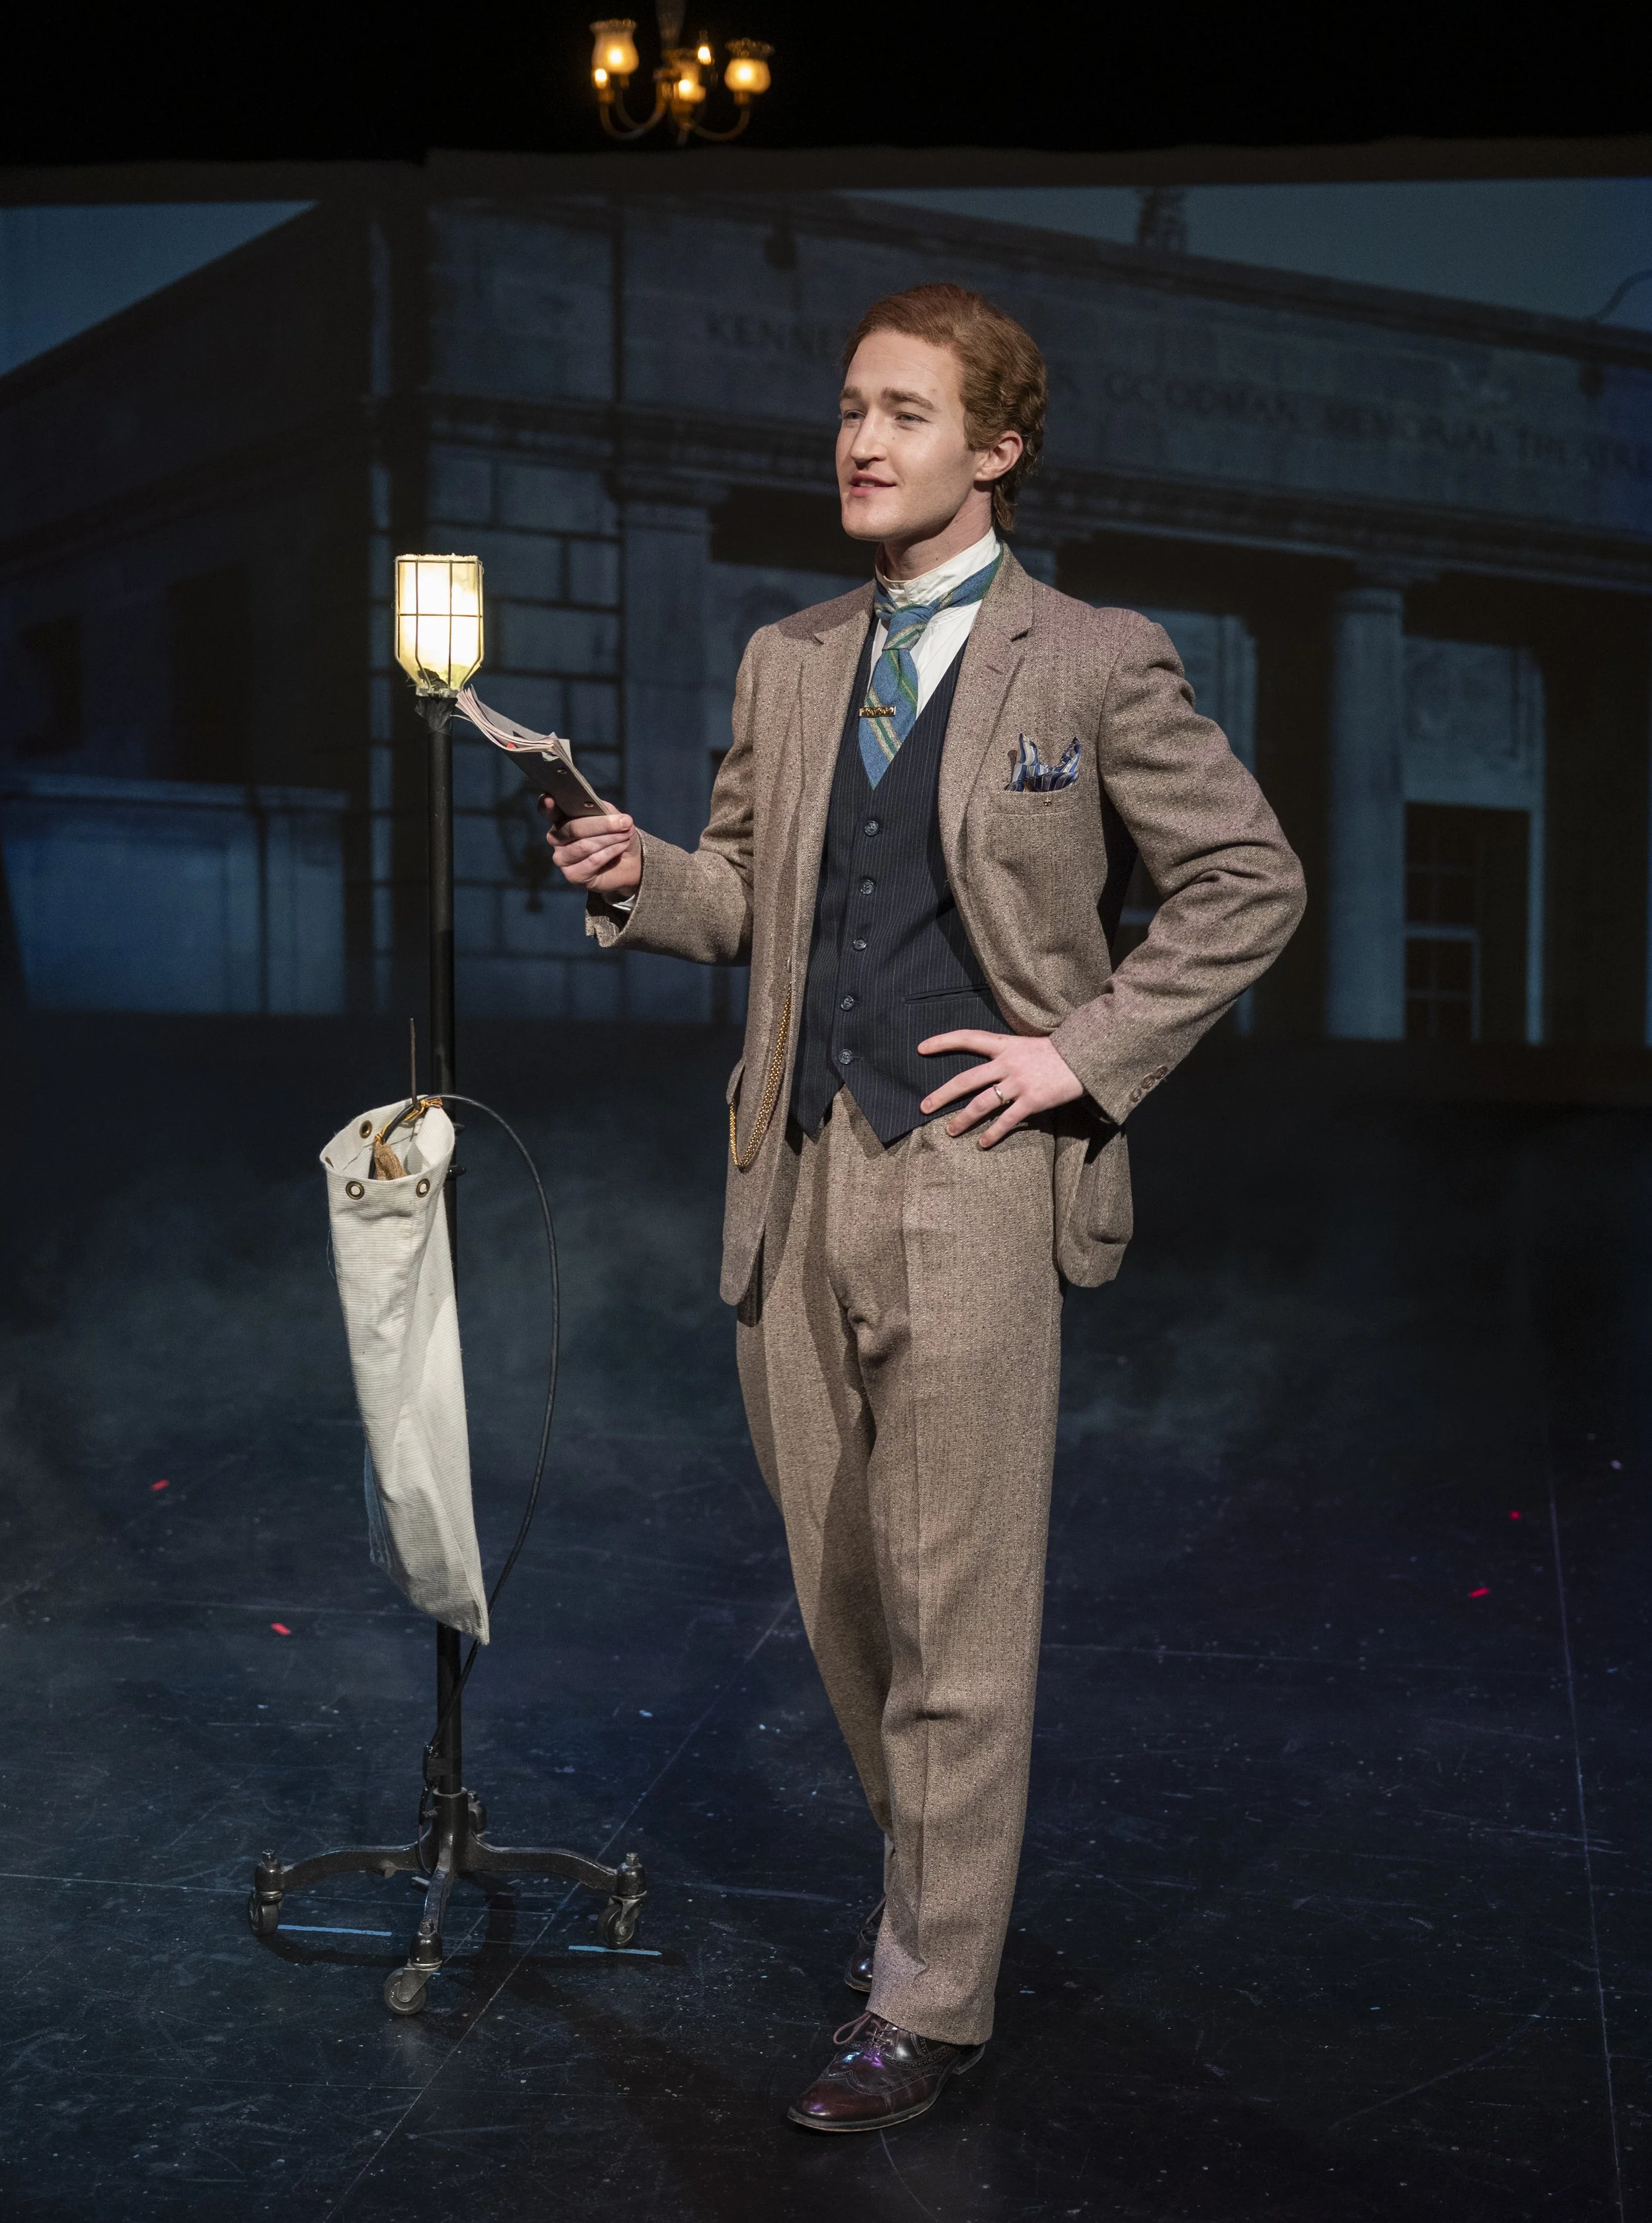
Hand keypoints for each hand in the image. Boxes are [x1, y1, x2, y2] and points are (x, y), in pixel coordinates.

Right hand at [546, 806, 641, 896]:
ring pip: (584, 845)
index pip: (547, 810)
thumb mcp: (613, 816)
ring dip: (610, 839)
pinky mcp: (572, 875)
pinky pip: (592, 861)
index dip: (546, 805)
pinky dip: (610, 852)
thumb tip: (611, 815)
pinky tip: (621, 846)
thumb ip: (605, 811)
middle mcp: (556, 838)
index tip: (550, 800)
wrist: (628, 861)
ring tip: (625, 835)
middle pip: (573, 828)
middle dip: (602, 825)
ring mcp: (561, 858)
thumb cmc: (616, 834)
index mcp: (561, 818)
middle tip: (625, 822)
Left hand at [918, 1029, 1083, 1147]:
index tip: (921, 1048)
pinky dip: (992, 1134)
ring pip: (982, 1104)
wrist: (1088, 1055)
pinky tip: (981, 1144)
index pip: (968, 1038)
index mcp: (1005, 1045)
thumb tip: (991, 1067)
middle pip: (966, 1079)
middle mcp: (1008, 1063)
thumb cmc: (1059, 1052)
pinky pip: (1006, 1121)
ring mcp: (1019, 1083)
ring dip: (963, 1119)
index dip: (943, 1042)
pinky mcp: (1032, 1101)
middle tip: (924, 1107)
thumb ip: (1008, 1054)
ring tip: (950, 1131)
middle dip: (942, 1095)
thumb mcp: (1028, 1044)